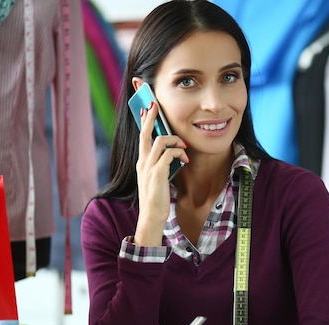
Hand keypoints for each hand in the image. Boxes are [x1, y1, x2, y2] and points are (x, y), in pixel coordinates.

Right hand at [134, 102, 188, 244]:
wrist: (152, 215)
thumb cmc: (156, 198)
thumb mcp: (157, 178)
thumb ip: (161, 165)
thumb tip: (173, 153)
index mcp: (142, 162)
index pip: (142, 137)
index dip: (144, 122)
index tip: (146, 108)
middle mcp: (143, 162)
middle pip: (145, 134)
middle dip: (150, 118)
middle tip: (154, 105)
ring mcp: (149, 167)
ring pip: (160, 141)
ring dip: (174, 140)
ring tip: (184, 146)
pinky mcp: (157, 173)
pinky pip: (169, 154)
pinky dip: (179, 153)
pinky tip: (186, 159)